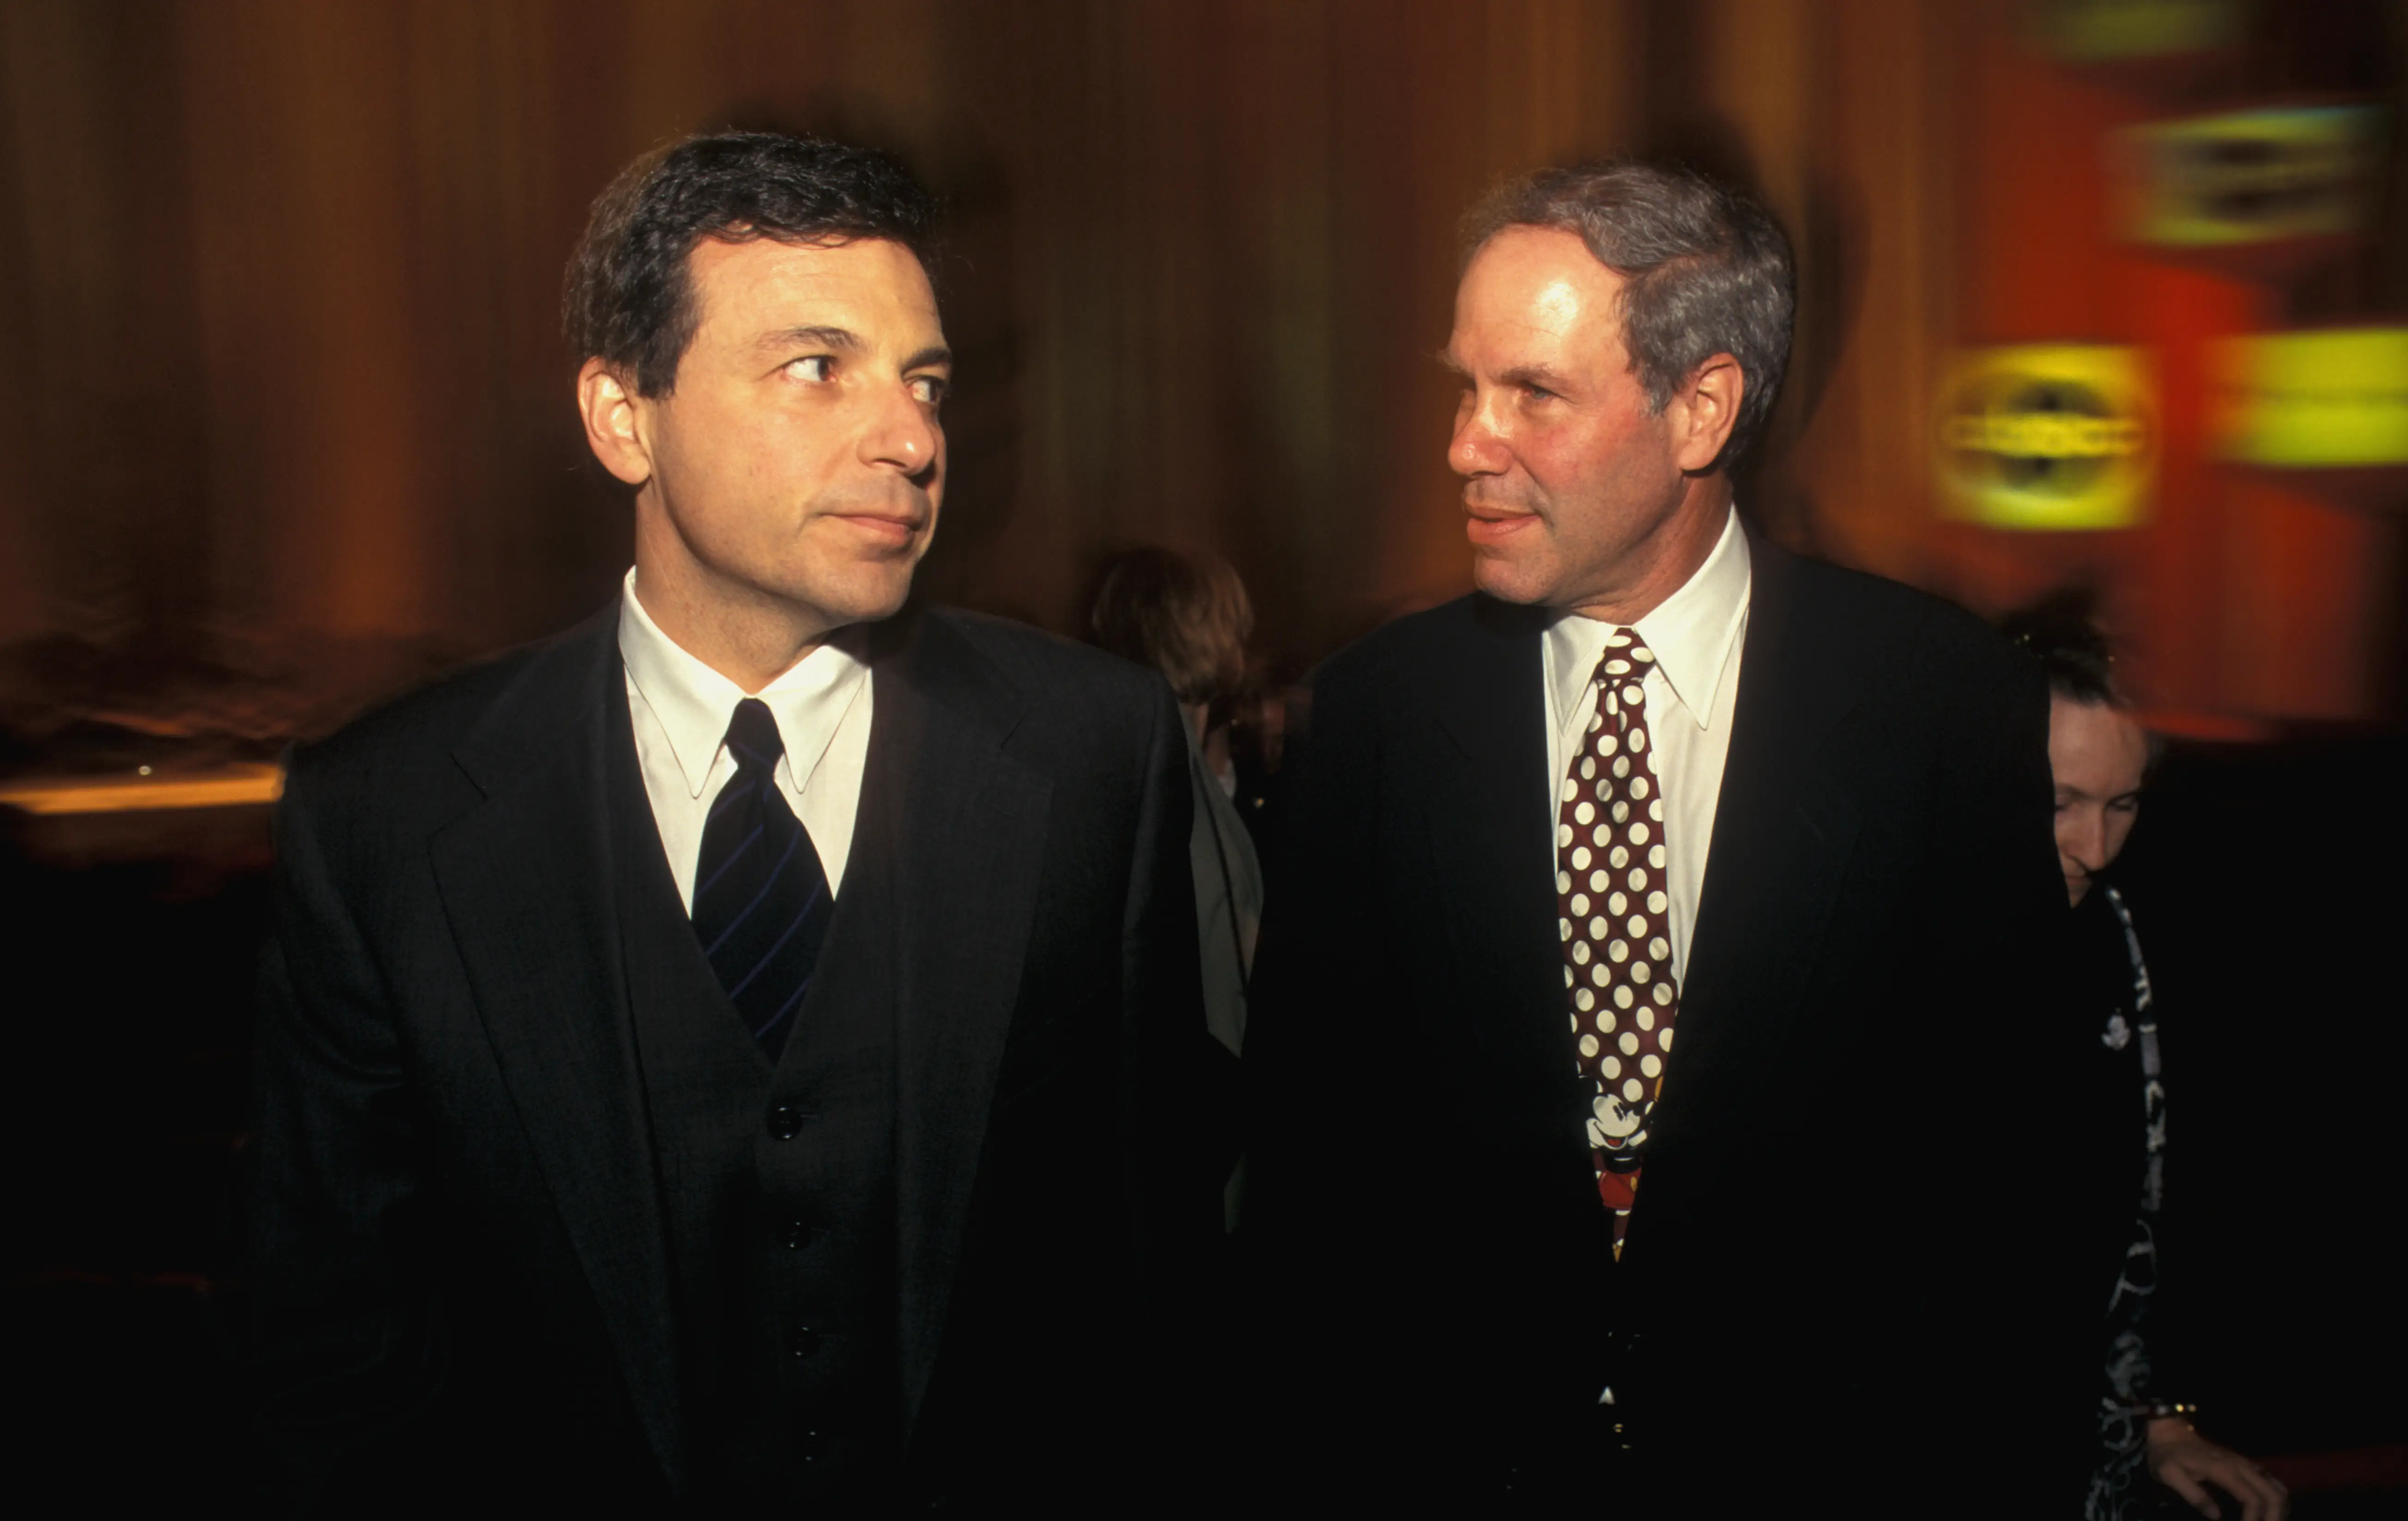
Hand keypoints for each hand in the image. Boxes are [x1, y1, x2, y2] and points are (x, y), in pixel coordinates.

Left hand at [2146, 1417, 2287, 1520]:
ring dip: (2279, 1510)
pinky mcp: (2247, 1465)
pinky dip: (2277, 1500)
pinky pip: (2273, 1482)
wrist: (2170, 1433)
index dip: (2254, 1520)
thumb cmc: (2167, 1456)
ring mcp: (2247, 1464)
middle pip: (2274, 1495)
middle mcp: (2242, 1466)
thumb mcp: (2169, 1475)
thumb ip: (2193, 1494)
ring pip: (2279, 1488)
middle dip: (2274, 1518)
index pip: (2253, 1500)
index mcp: (2225, 1470)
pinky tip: (2269, 1513)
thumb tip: (2216, 1516)